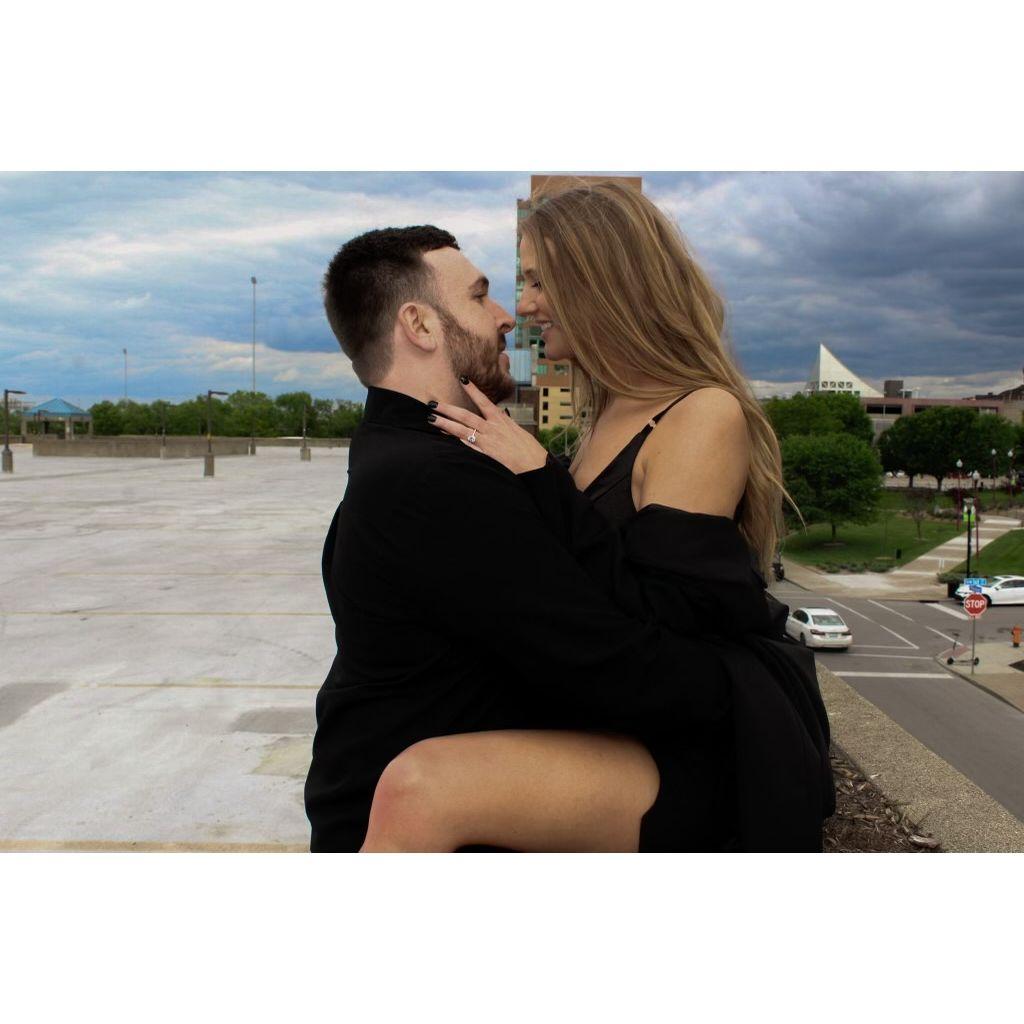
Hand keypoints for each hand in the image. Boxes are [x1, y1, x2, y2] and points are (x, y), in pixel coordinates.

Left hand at [428, 378, 549, 473]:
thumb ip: (503, 424)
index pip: (484, 401)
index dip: (473, 390)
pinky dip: (455, 442)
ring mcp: (487, 442)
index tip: (462, 379)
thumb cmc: (528, 450)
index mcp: (501, 420)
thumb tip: (497, 417)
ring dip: (445, 424)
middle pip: (466, 415)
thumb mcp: (516, 431)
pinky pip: (467, 447)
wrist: (536, 466)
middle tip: (432, 402)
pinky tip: (443, 439)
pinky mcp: (486, 455)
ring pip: (462, 430)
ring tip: (431, 418)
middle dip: (448, 408)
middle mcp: (492, 428)